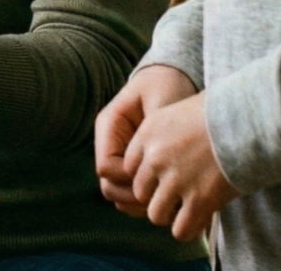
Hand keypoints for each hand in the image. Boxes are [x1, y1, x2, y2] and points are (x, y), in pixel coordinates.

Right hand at [96, 64, 197, 208]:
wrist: (174, 77)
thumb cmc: (168, 86)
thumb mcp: (162, 103)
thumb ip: (155, 134)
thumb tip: (149, 170)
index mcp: (109, 125)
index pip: (106, 167)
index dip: (130, 180)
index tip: (159, 180)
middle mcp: (109, 143)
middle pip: (109, 186)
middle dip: (134, 198)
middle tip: (165, 199)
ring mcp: (119, 156)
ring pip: (118, 194)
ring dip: (140, 203)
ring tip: (169, 202)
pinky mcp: (133, 165)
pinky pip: (131, 192)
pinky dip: (147, 200)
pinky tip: (170, 197)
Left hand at [124, 91, 239, 241]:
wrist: (249, 118)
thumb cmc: (221, 112)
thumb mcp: (180, 110)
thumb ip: (164, 134)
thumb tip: (164, 150)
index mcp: (148, 133)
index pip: (130, 167)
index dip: (147, 175)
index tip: (162, 176)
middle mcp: (156, 158)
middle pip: (140, 192)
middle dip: (157, 196)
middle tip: (177, 194)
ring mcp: (176, 180)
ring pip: (156, 214)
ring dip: (170, 215)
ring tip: (187, 208)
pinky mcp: (199, 200)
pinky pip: (181, 230)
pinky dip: (188, 229)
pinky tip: (199, 219)